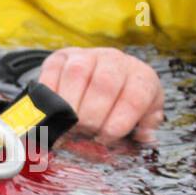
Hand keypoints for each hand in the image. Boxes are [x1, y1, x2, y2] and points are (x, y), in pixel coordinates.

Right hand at [37, 47, 163, 143]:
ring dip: (70, 105)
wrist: (103, 75)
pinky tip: (53, 112)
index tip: (105, 139)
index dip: (119, 122)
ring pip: (77, 73)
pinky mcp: (61, 57)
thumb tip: (145, 136)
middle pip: (105, 84)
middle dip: (92, 116)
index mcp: (141, 78)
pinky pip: (53, 71)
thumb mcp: (142, 116)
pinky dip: (50, 95)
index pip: (135, 97)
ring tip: (68, 125)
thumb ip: (145, 128)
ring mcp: (87, 56)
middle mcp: (116, 61)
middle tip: (84, 133)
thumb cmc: (123, 103)